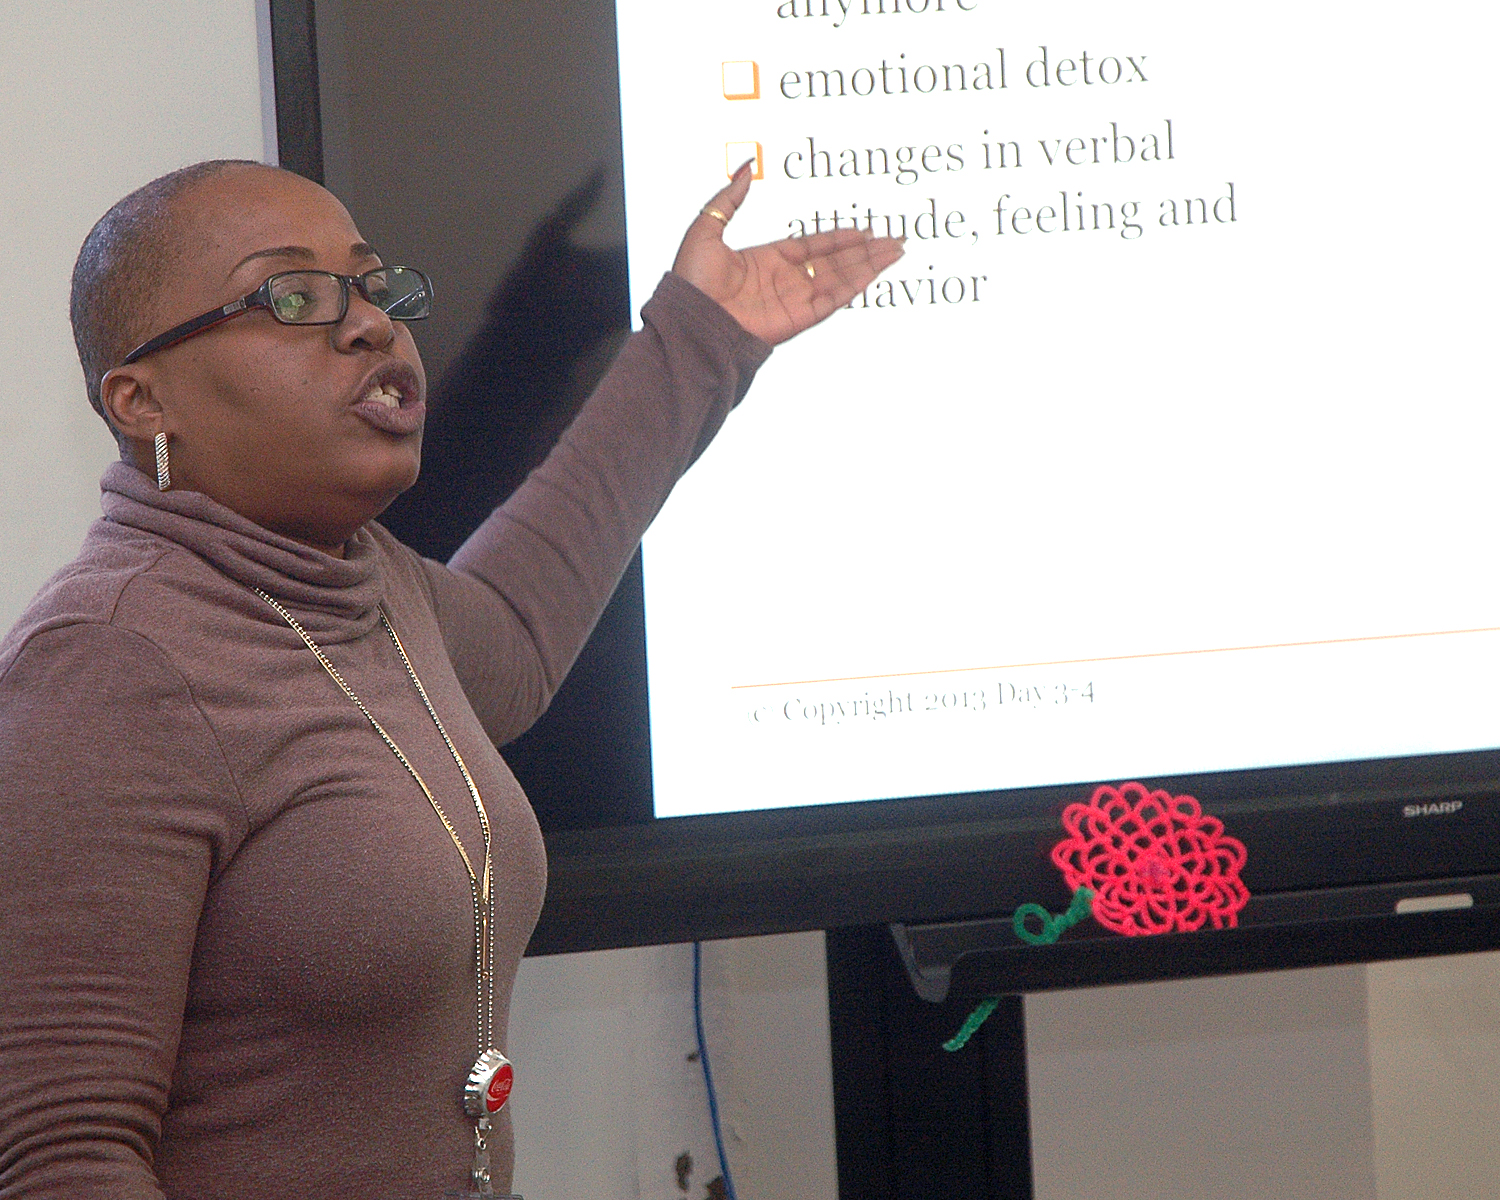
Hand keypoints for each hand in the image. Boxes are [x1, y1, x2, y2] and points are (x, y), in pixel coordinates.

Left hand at [672, 161, 904, 345]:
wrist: (690, 320)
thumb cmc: (691, 281)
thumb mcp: (707, 226)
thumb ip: (730, 198)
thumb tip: (745, 166)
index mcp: (765, 261)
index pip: (812, 246)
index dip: (838, 238)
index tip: (863, 230)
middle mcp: (784, 281)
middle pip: (834, 262)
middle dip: (865, 250)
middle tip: (892, 239)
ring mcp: (793, 300)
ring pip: (840, 278)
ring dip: (869, 264)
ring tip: (895, 251)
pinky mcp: (799, 318)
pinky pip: (834, 299)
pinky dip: (856, 285)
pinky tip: (875, 271)